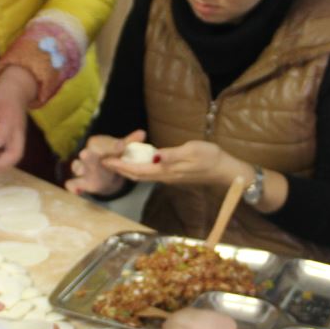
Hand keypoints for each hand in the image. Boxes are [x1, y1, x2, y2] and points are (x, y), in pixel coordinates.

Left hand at [0, 67, 37, 172]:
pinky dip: (3, 159)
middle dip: (0, 164)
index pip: (0, 138)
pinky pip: (14, 152)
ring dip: (2, 164)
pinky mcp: (18, 137)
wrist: (17, 87)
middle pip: (16, 153)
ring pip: (17, 155)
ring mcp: (20, 135)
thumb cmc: (0, 93)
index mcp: (9, 120)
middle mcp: (18, 130)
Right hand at [65, 130, 143, 196]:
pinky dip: (73, 187)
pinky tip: (78, 191)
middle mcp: (87, 155)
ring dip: (79, 169)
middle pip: (87, 154)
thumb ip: (130, 142)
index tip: (121, 146)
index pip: (101, 142)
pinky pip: (71, 184)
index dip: (111, 145)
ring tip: (81, 171)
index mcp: (97, 144)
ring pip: (77, 168)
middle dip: (88, 155)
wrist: (104, 172)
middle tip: (87, 154)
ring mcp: (82, 169)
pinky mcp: (80, 182)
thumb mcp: (121, 149)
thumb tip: (142, 133)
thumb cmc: (112, 156)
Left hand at [107, 140, 244, 188]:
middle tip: (104, 161)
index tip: (105, 160)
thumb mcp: (192, 150)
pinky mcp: (173, 175)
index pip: (137, 171)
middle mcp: (165, 177)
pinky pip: (151, 173)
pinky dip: (139, 168)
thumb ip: (173, 154)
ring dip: (128, 169)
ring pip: (143, 175)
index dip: (120, 166)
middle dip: (119, 169)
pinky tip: (136, 161)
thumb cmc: (211, 158)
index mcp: (166, 171)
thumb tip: (154, 156)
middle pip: (137, 175)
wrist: (225, 171)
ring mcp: (169, 177)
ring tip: (115, 161)